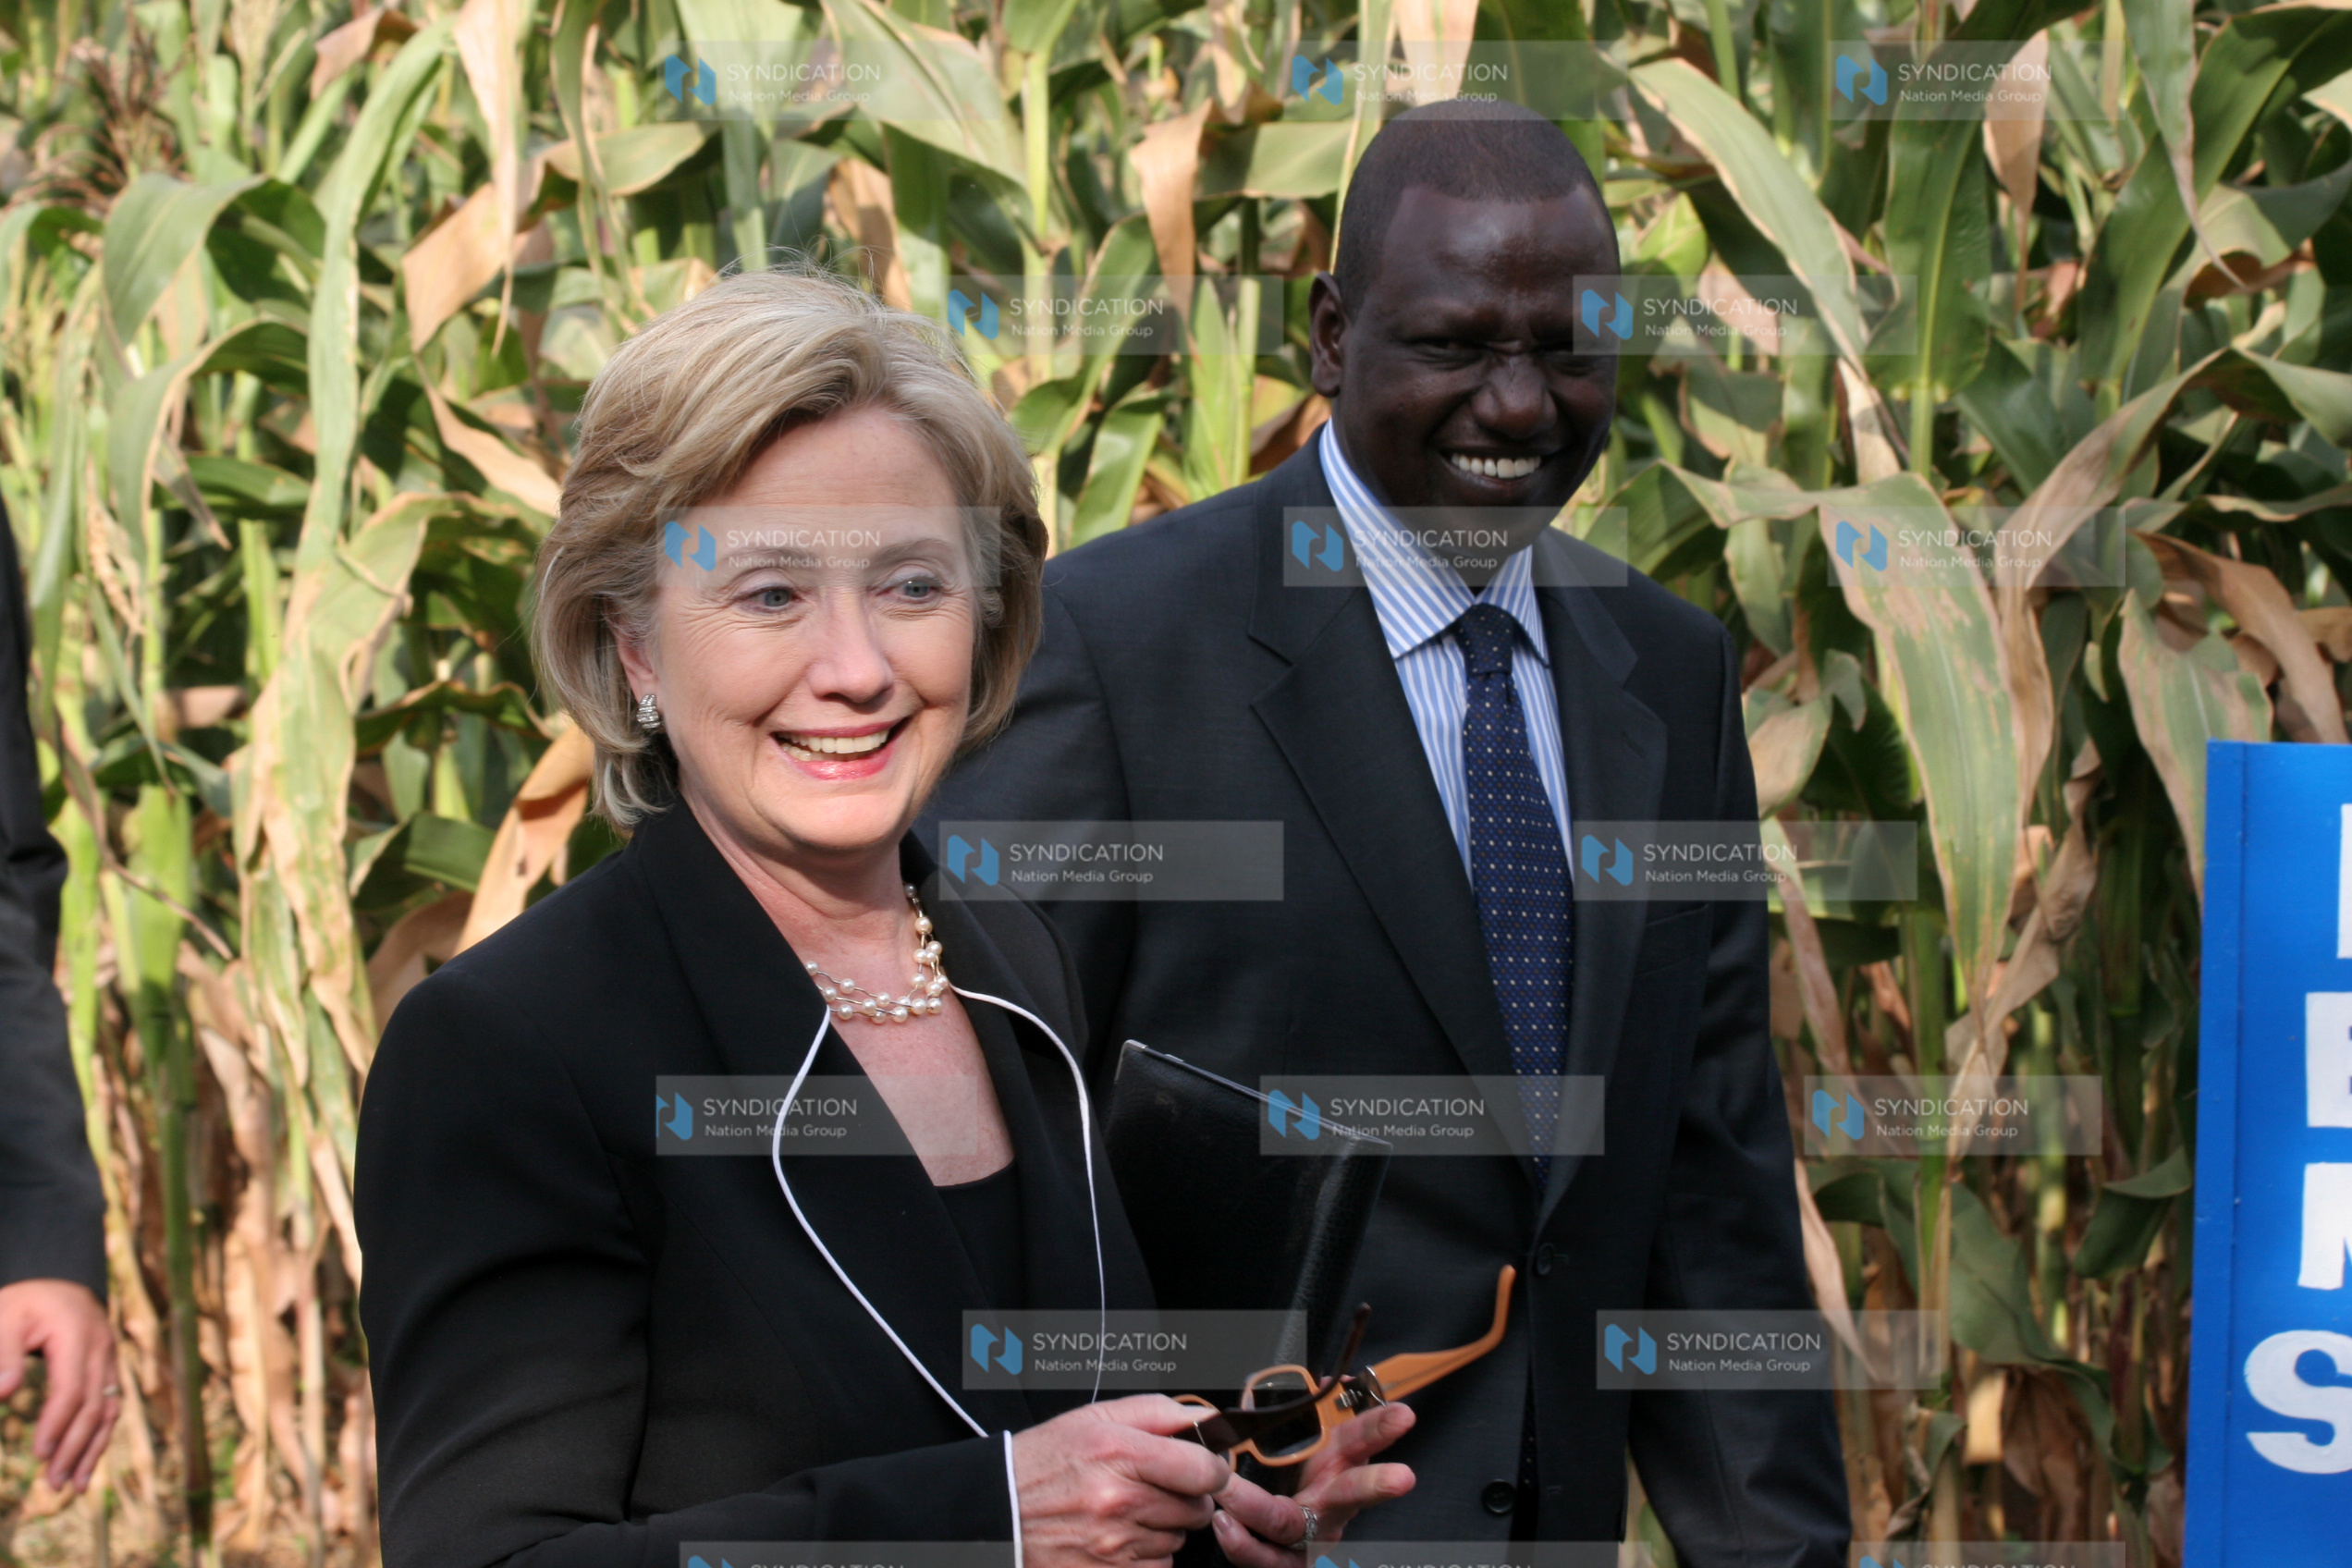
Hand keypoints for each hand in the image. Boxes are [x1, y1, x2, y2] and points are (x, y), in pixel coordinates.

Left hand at [0, 1278, 118, 1493]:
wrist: (57, 1285)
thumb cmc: (23, 1303)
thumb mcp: (4, 1318)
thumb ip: (3, 1355)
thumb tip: (4, 1394)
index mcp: (77, 1334)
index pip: (72, 1389)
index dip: (57, 1424)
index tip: (39, 1454)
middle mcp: (101, 1349)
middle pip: (95, 1406)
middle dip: (75, 1448)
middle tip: (54, 1484)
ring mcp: (109, 1360)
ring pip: (108, 1411)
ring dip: (91, 1450)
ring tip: (72, 1486)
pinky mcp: (107, 1371)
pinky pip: (109, 1408)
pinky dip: (98, 1437)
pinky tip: (86, 1463)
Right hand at [1011, 1394, 1234, 1567]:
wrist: (998, 1514)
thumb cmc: (1045, 1463)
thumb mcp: (1094, 1419)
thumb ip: (1157, 1413)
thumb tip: (1206, 1420)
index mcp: (1118, 1452)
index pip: (1202, 1469)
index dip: (1212, 1469)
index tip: (1204, 1468)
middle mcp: (1118, 1500)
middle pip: (1196, 1508)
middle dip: (1186, 1497)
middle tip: (1156, 1488)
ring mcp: (1113, 1544)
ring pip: (1178, 1540)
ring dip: (1164, 1527)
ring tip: (1129, 1513)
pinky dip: (1147, 1556)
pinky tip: (1121, 1539)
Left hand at [1210, 1402, 1416, 1567]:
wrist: (1277, 1533)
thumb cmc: (1291, 1476)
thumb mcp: (1299, 1437)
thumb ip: (1306, 1409)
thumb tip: (1324, 1380)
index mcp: (1338, 1464)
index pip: (1363, 1438)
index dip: (1382, 1427)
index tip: (1404, 1416)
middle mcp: (1331, 1503)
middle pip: (1355, 1491)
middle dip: (1377, 1483)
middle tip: (1401, 1477)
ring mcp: (1311, 1536)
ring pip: (1290, 1527)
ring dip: (1256, 1508)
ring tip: (1228, 1493)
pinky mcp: (1288, 1562)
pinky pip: (1265, 1558)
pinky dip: (1242, 1543)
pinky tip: (1223, 1524)